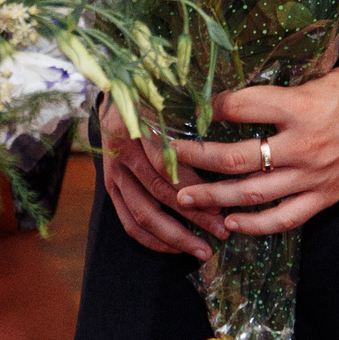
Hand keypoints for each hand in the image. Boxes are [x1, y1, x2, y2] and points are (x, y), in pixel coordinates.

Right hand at [97, 100, 226, 259]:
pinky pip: (128, 222)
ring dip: (174, 237)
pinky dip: (152, 239)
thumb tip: (228, 140)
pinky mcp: (110, 187)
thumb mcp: (171, 97)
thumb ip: (192, 117)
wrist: (115, 88)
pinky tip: (175, 248)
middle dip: (193, 217)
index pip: (168, 166)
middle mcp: (121, 153)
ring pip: (142, 215)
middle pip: (159, 194)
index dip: (196, 188)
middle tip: (222, 232)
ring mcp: (113, 173)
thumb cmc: (154, 92)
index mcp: (137, 128)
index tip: (223, 205)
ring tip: (203, 251)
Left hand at [167, 57, 338, 236]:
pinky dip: (255, 224)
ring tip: (185, 197)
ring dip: (214, 197)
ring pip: (252, 194)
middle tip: (165, 158)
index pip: (240, 107)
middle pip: (235, 158)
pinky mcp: (328, 195)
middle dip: (195, 159)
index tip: (189, 107)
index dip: (210, 107)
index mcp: (301, 106)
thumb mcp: (320, 77)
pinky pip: (284, 219)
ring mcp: (315, 175)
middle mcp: (304, 144)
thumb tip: (239, 97)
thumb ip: (282, 94)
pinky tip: (232, 222)